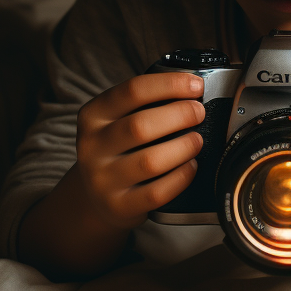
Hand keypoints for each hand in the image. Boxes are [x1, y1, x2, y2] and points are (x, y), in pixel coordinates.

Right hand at [74, 72, 205, 228]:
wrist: (96, 195)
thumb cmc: (119, 147)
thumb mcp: (119, 119)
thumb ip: (147, 103)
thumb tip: (193, 88)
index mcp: (93, 115)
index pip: (133, 91)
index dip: (169, 85)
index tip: (196, 85)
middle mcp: (92, 146)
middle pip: (141, 125)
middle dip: (180, 115)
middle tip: (199, 113)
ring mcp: (103, 179)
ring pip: (150, 161)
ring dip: (183, 147)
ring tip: (197, 140)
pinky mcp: (119, 206)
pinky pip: (157, 192)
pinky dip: (181, 177)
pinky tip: (191, 166)